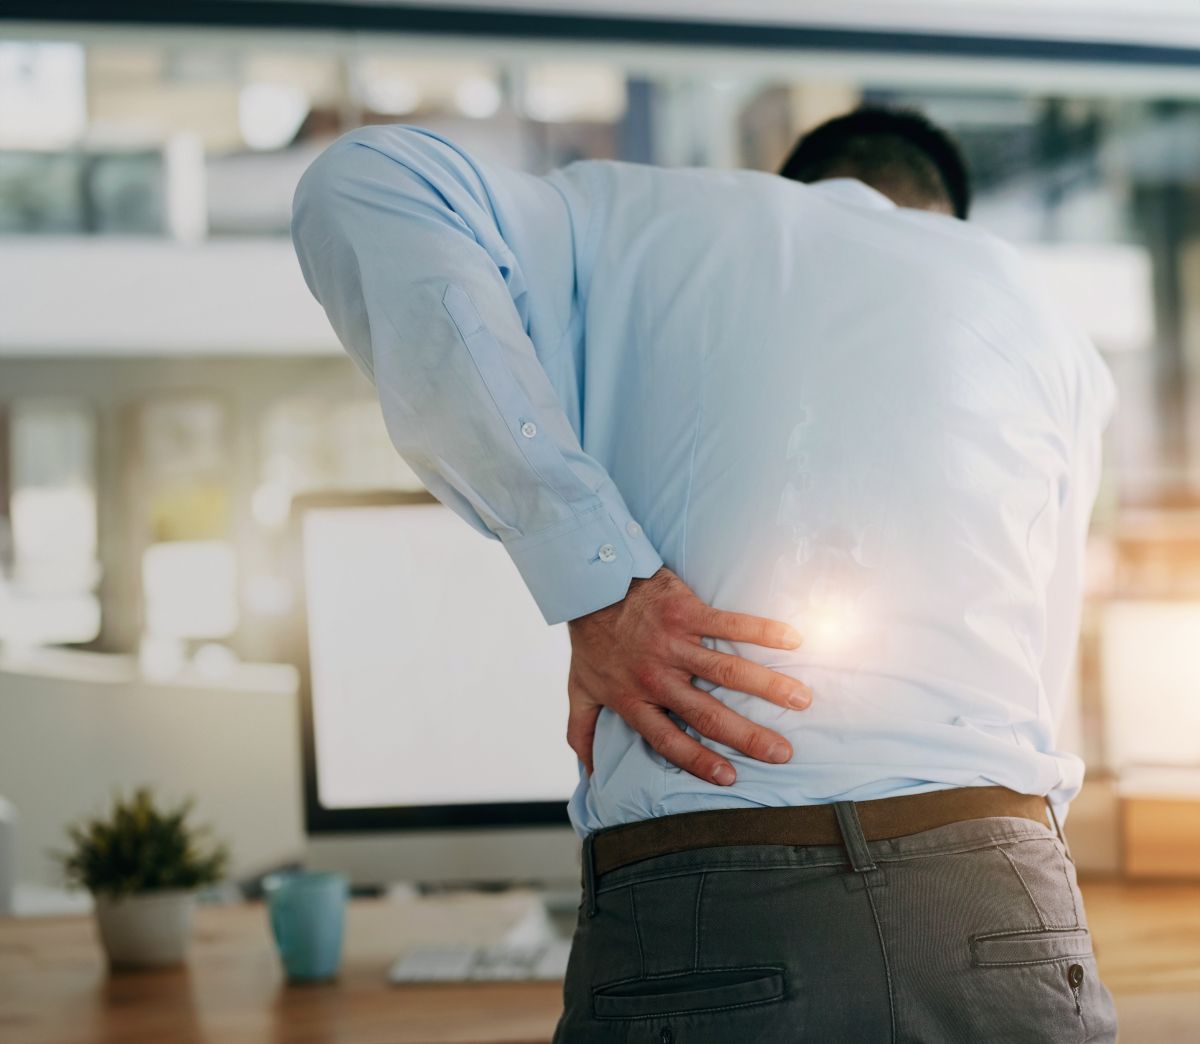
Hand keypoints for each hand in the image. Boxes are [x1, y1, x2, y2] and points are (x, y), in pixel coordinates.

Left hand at [566, 567, 809, 785]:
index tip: (729, 779)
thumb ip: (582, 731)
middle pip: (707, 713)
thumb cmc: (591, 639)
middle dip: (747, 736)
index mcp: (632, 699)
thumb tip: (588, 773)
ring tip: (801, 700)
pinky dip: (761, 631)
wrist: (591, 583)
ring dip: (767, 686)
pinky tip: (791, 639)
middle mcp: (656, 676)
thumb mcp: (579, 689)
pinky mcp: (686, 611)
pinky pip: (729, 624)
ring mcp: (673, 643)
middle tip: (782, 752)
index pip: (668, 740)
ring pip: (726, 671)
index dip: (698, 760)